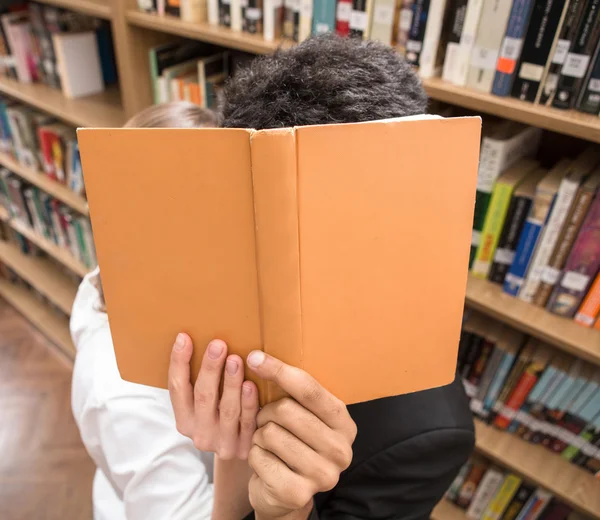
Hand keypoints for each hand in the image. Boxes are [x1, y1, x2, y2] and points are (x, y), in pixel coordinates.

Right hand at [168, 334, 258, 458]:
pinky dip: (249, 403)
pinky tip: (251, 385)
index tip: (184, 337)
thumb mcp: (208, 404)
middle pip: (202, 396)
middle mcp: (199, 433)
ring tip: (236, 359)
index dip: (179, 363)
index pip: (177, 388)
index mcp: (184, 419)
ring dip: (230, 383)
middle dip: (209, 368)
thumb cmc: (225, 416)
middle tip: (218, 344)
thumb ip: (205, 381)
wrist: (247, 452)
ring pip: (227, 410)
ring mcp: (222, 443)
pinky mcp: (244, 448)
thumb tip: (206, 341)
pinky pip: (247, 423)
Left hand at [245, 351, 356, 518]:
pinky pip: (259, 457)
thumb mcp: (303, 416)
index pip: (309, 390)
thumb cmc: (293, 443)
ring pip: (269, 433)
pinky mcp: (297, 493)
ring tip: (267, 444)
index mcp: (345, 424)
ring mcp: (322, 475)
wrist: (286, 494)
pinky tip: (265, 463)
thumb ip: (294, 392)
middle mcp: (341, 450)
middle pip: (286, 410)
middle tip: (265, 420)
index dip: (279, 370)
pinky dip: (254, 456)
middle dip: (266, 412)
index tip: (255, 357)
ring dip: (259, 436)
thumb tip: (257, 357)